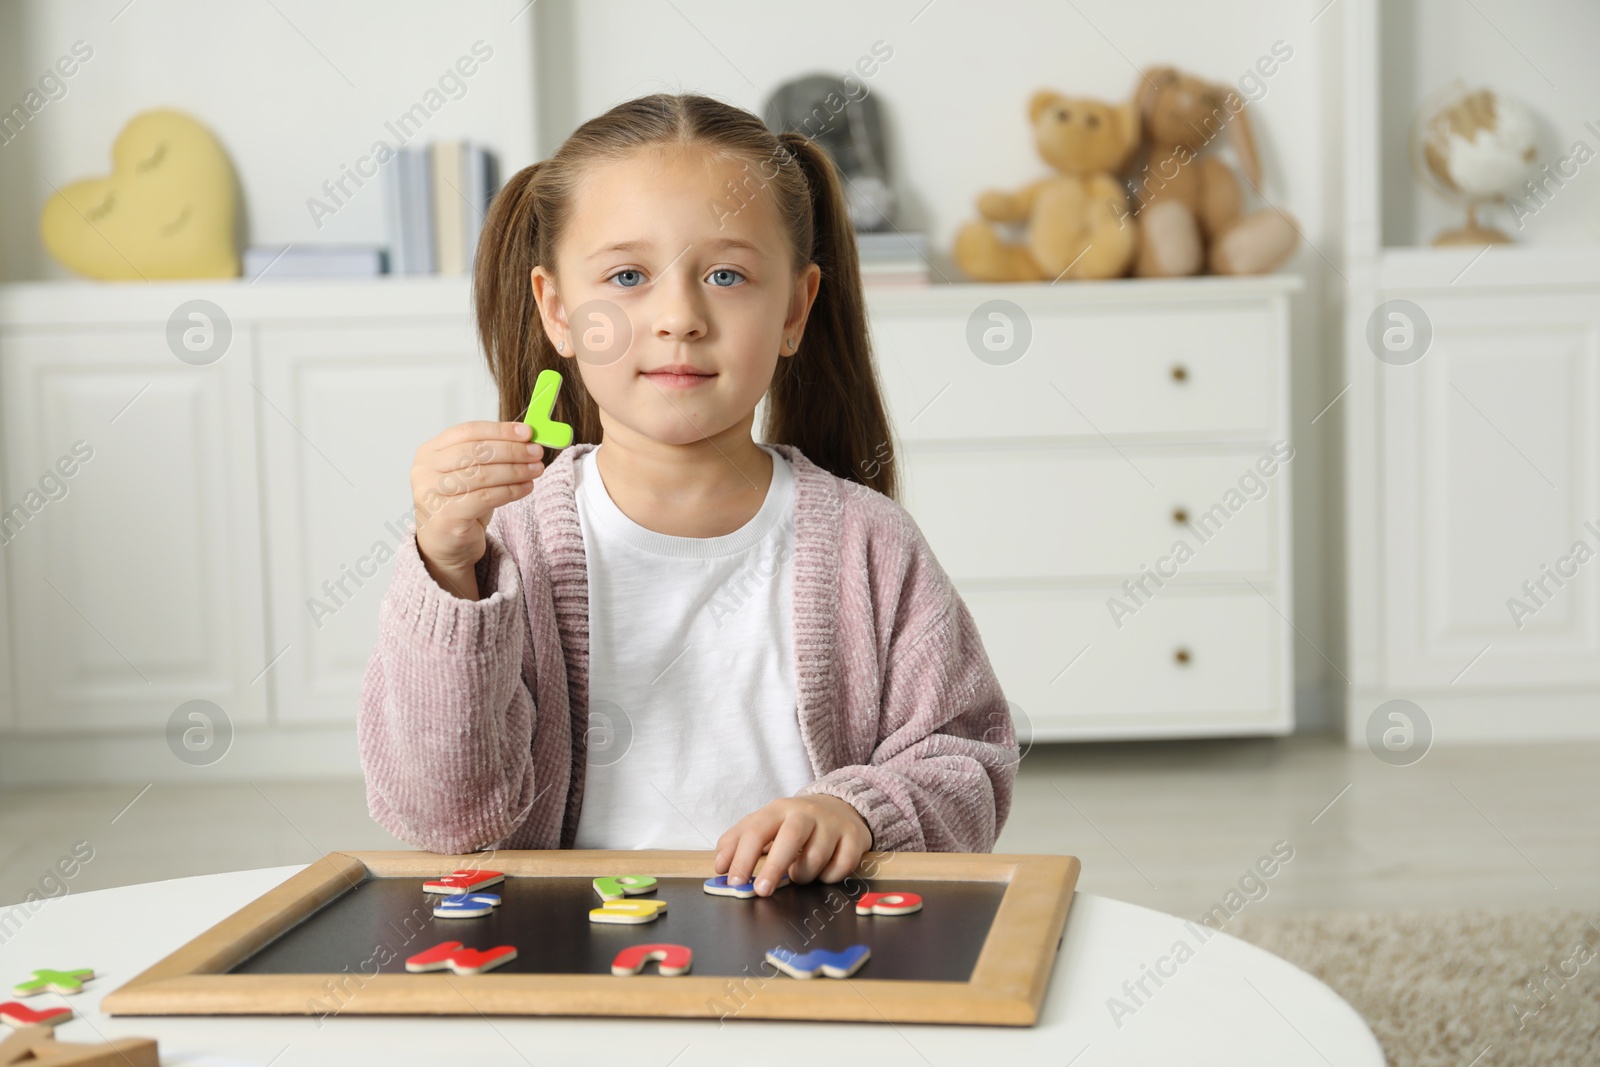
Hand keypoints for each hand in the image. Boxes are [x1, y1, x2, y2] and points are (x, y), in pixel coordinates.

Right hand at [411, 421, 543, 596]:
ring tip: (536, 470)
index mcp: (429, 451)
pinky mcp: (446, 516)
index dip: (500, 430)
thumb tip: (526, 438)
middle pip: (476, 452)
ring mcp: (432, 494)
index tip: (527, 432)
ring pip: (482, 475)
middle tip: (537, 452)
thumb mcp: (471, 473)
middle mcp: (425, 470)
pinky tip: (526, 487)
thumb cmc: (461, 504)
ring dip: (515, 471)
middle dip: (512, 450)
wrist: (445, 545)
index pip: (468, 431)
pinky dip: (511, 491)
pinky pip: (486, 498)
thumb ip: (491, 453)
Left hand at [715, 795, 872, 896]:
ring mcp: (832, 824)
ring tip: (799, 873)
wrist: (839, 806)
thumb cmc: (793, 823)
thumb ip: (737, 842)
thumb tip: (719, 867)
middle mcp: (806, 813)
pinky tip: (824, 870)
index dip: (743, 858)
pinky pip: (840, 868)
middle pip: (790, 838)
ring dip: (804, 875)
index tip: (735, 883)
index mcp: (778, 809)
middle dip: (774, 867)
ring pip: (815, 859)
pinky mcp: (854, 838)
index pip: (756, 830)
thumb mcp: (764, 825)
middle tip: (763, 891)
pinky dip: (829, 876)